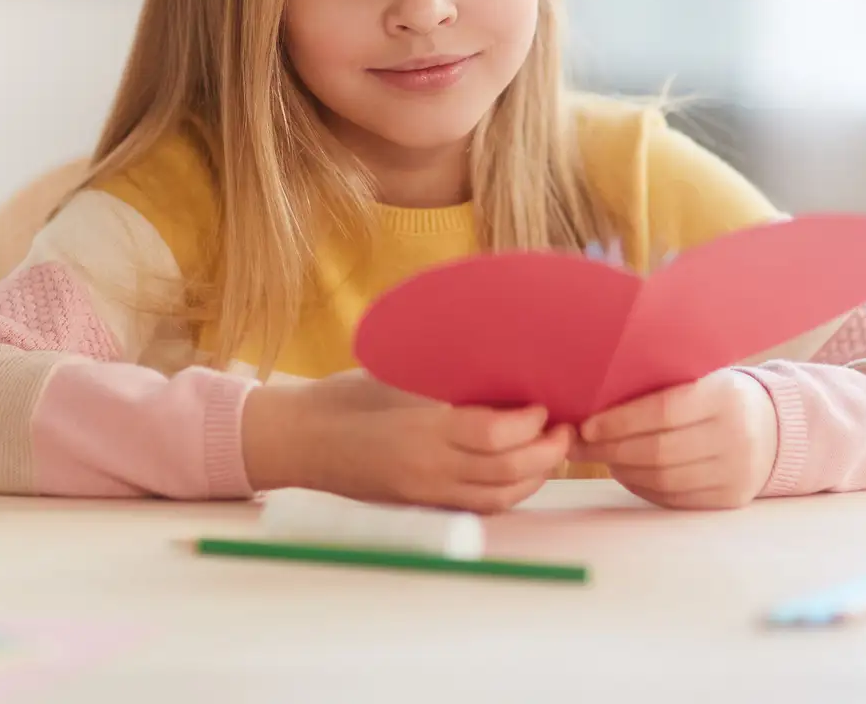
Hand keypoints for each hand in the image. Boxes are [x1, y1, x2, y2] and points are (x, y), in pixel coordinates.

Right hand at [242, 370, 571, 512]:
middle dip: (546, 452)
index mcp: (420, 430)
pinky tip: (521, 472)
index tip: (542, 404)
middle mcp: (428, 470)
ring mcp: (426, 494)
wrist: (301, 440)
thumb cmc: (345, 397)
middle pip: (507, 472)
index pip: (493, 436)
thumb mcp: (396, 376)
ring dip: (535, 476)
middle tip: (564, 428)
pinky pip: (480, 508)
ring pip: (500, 497)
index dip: (529, 423)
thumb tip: (499, 359)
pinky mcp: (423, 506)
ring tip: (551, 450)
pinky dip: (510, 492)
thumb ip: (445, 378)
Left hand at [571, 369, 777, 509]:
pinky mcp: (730, 499)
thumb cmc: (722, 396)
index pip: (663, 412)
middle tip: (578, 445)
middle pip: (659, 452)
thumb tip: (595, 403)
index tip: (586, 425)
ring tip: (600, 456)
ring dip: (622, 470)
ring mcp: (736, 472)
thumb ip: (661, 387)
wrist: (777, 428)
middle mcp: (736, 437)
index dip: (620, 422)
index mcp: (725, 397)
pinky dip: (642, 487)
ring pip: (664, 480)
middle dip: (610, 450)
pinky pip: (675, 499)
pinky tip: (626, 472)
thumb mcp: (704, 378)